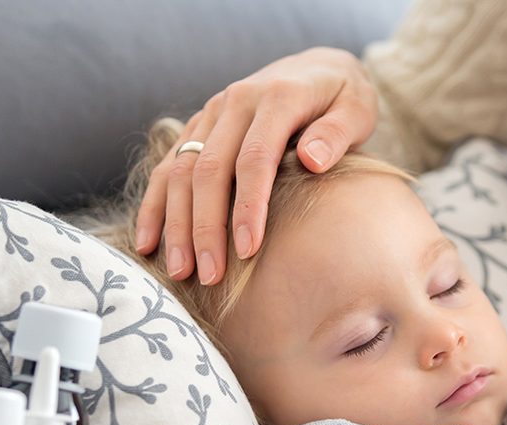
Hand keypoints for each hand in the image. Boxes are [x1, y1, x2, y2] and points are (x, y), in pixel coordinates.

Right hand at [135, 47, 378, 283]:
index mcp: (277, 97)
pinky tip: (149, 243)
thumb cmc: (344, 97)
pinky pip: (169, 166)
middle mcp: (236, 101)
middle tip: (210, 275)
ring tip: (181, 271)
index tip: (248, 250)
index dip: (248, 206)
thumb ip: (337, 133)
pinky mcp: (200, 125)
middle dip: (206, 226)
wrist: (318, 67)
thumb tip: (312, 160)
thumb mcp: (357, 109)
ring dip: (177, 223)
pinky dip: (156, 205)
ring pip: (181, 169)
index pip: (255, 159)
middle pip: (209, 169)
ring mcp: (213, 113)